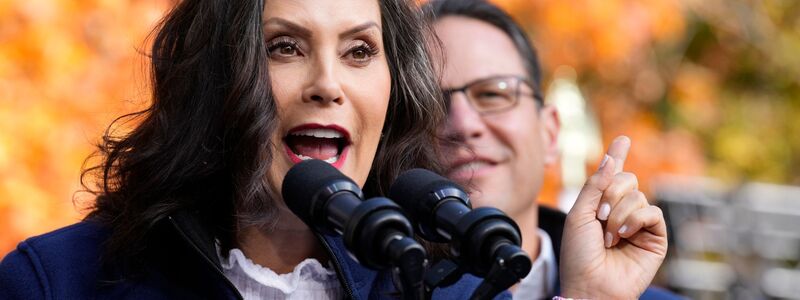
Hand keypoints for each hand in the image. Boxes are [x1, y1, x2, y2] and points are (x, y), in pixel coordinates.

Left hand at [559, 136, 667, 299]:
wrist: (591, 284)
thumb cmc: (580, 254)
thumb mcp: (580, 213)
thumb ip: (596, 185)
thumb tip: (611, 157)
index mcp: (600, 205)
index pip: (612, 176)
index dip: (617, 156)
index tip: (623, 139)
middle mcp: (621, 212)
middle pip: (627, 179)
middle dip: (611, 194)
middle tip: (600, 217)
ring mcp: (639, 224)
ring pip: (638, 196)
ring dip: (619, 214)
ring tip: (609, 237)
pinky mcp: (655, 237)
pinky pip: (652, 212)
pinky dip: (636, 220)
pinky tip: (624, 236)